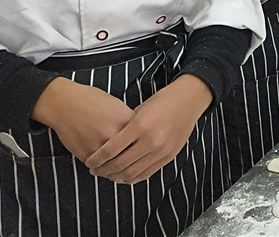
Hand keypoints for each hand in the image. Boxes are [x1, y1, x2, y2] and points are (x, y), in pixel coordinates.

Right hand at [30, 78, 133, 163]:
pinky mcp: (87, 155)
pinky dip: (103, 169)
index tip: (143, 147)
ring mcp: (101, 147)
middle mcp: (115, 135)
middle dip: (133, 160)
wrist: (64, 104)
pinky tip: (104, 167)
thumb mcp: (117, 105)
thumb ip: (128, 121)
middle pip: (132, 155)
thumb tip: (137, 134)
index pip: (143, 139)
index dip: (143, 144)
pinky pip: (100, 167)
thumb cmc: (90, 100)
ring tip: (119, 170)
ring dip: (118, 170)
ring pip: (116, 166)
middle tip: (133, 163)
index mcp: (126, 120)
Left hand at [86, 74, 212, 183]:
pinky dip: (133, 178)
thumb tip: (109, 144)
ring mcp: (161, 150)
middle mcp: (151, 140)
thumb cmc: (163, 101)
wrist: (189, 100)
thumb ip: (126, 127)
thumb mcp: (140, 109)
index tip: (89, 162)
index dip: (97, 159)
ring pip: (132, 172)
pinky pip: (147, 173)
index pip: (111, 149)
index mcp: (140, 125)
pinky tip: (124, 176)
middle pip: (120, 164)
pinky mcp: (169, 156)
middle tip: (94, 170)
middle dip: (103, 170)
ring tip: (107, 175)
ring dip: (116, 176)